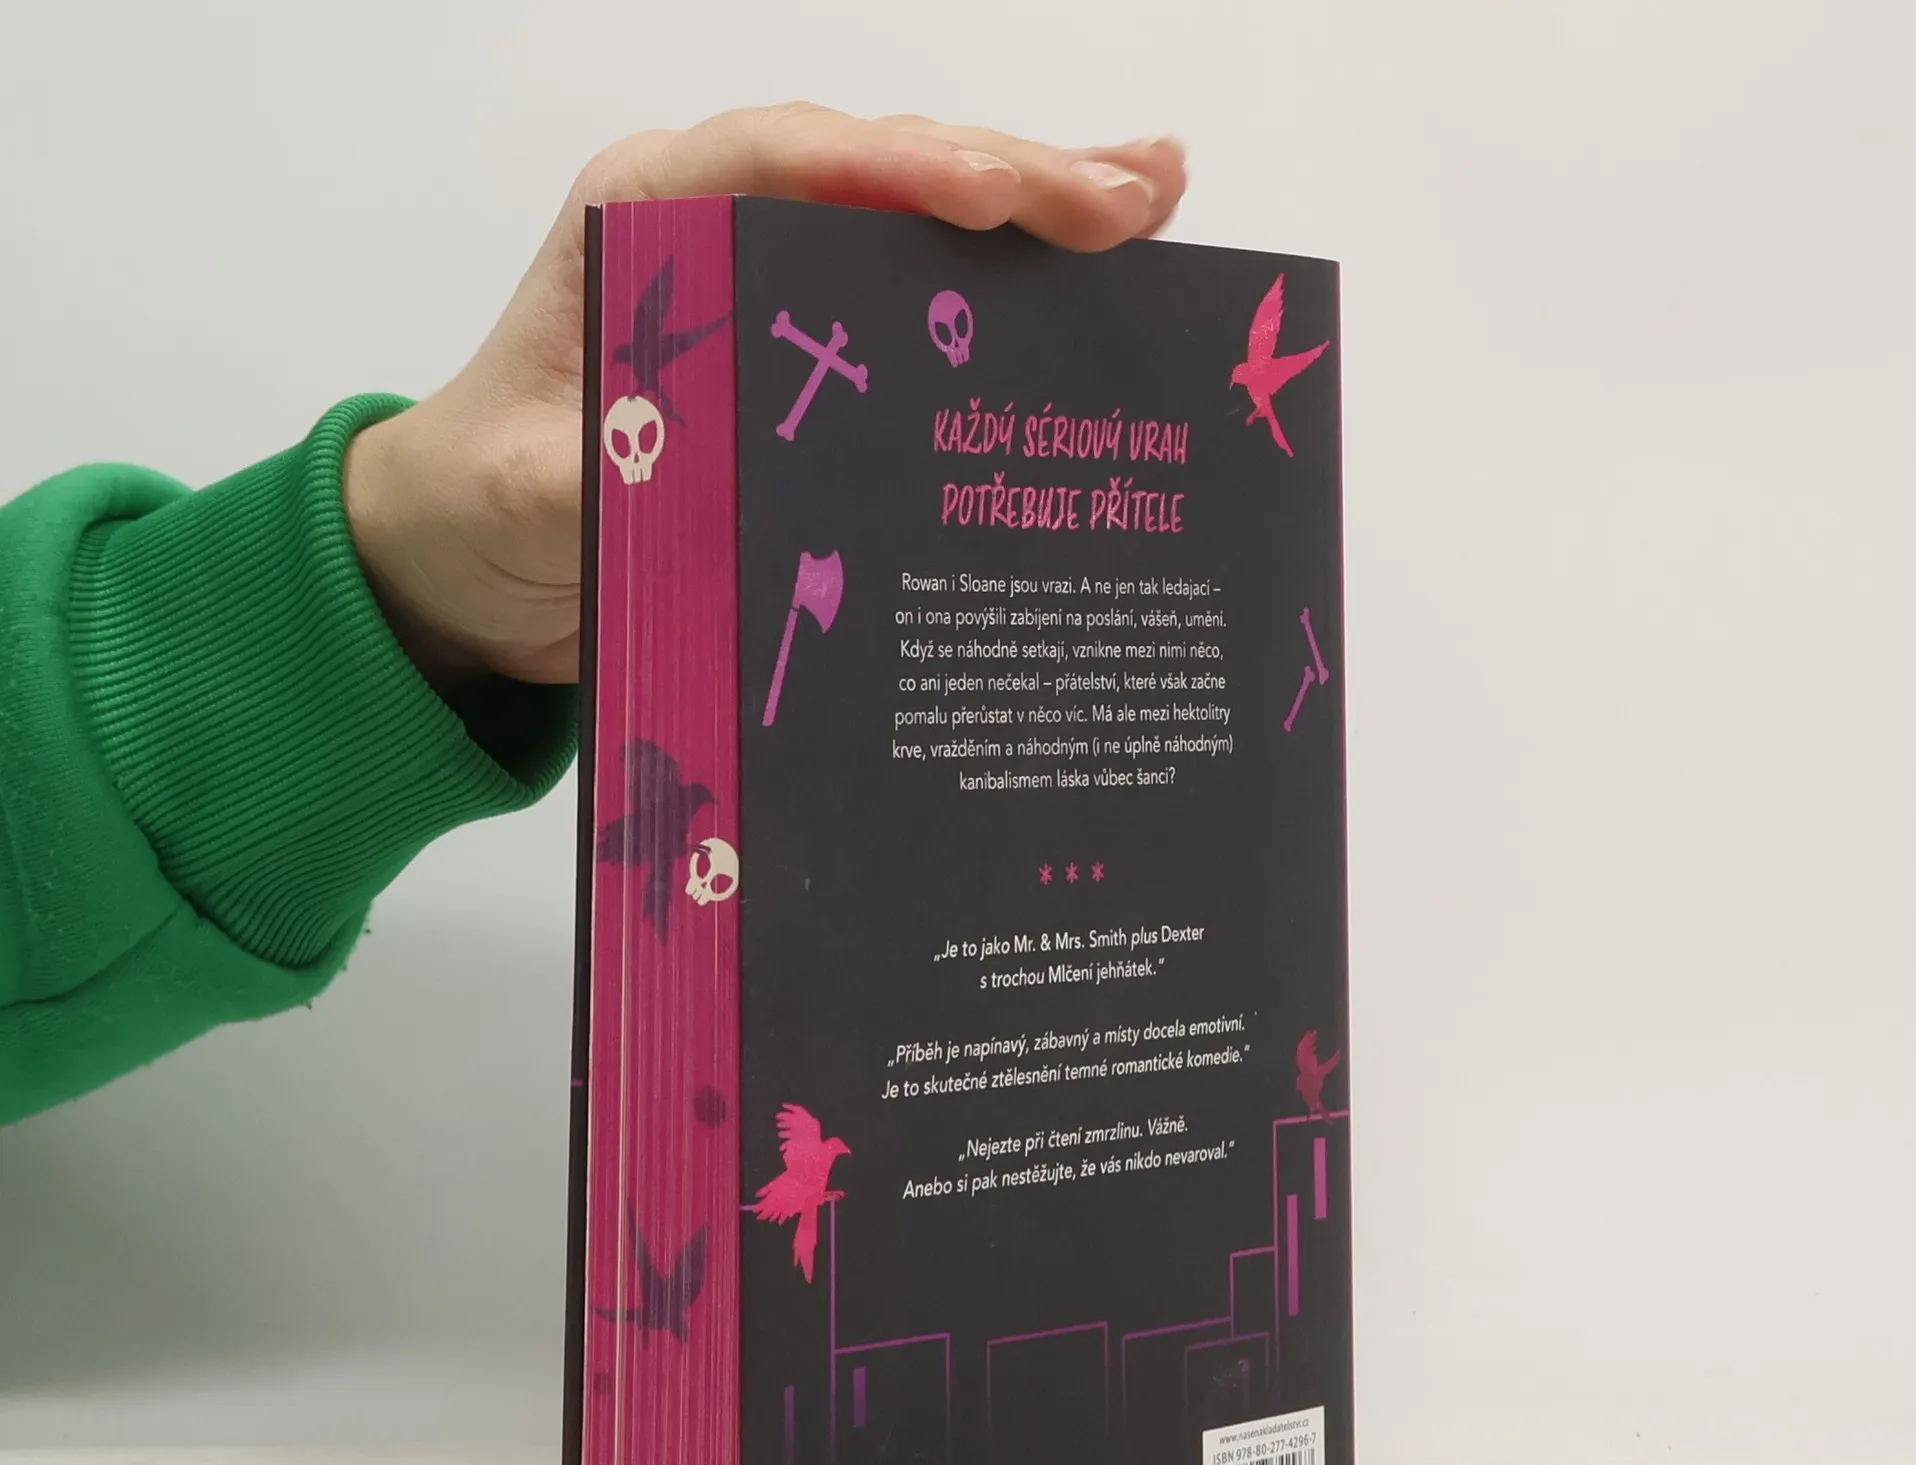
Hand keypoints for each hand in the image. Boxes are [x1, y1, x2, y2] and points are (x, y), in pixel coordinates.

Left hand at [342, 104, 1187, 691]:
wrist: (466, 558)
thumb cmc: (477, 504)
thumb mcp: (523, 492)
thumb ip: (598, 472)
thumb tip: (694, 468)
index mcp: (646, 220)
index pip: (789, 161)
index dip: (903, 168)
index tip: (1000, 198)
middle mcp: (721, 231)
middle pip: (880, 176)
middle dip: (1013, 181)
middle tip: (1140, 198)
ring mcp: (772, 289)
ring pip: (917, 228)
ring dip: (1036, 221)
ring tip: (1156, 207)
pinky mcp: (805, 358)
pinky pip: (915, 309)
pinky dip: (1004, 300)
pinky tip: (1094, 295)